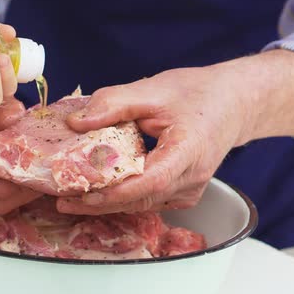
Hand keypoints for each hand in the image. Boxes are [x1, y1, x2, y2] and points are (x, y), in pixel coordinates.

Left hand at [55, 50, 293, 214]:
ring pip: (143, 204)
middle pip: (140, 200)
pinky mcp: (185, 192)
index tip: (77, 195)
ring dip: (109, 202)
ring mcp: (190, 190)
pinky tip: (100, 190)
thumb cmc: (198, 93)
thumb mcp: (153, 89)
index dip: (111, 193)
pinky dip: (124, 197)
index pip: (147, 183)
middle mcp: (192, 179)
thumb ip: (113, 104)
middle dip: (99, 202)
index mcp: (188, 152)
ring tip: (73, 195)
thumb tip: (75, 123)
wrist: (233, 104)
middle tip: (61, 199)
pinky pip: (150, 200)